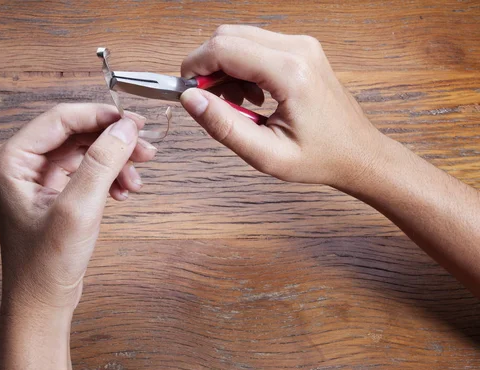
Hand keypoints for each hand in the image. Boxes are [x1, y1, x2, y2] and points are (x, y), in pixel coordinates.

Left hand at [0, 104, 156, 316]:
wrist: (42, 303)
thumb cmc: (46, 264)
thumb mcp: (78, 210)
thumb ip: (102, 163)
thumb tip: (126, 128)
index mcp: (12, 159)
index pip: (61, 119)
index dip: (101, 116)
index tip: (135, 123)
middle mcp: (22, 163)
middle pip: (77, 133)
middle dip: (113, 141)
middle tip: (146, 150)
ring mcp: (39, 178)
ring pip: (86, 151)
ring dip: (115, 161)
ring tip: (137, 181)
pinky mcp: (56, 192)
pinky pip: (88, 171)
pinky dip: (109, 177)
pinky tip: (124, 193)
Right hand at [180, 25, 384, 188]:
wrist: (357, 153)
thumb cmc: (319, 157)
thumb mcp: (265, 154)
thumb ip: (224, 126)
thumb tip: (190, 99)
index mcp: (290, 73)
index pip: (224, 48)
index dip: (195, 67)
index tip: (187, 92)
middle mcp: (298, 48)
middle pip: (228, 36)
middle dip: (208, 67)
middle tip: (212, 103)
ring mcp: (302, 45)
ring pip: (240, 38)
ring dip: (225, 67)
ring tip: (237, 104)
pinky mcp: (301, 49)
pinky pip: (256, 44)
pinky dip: (241, 66)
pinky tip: (251, 97)